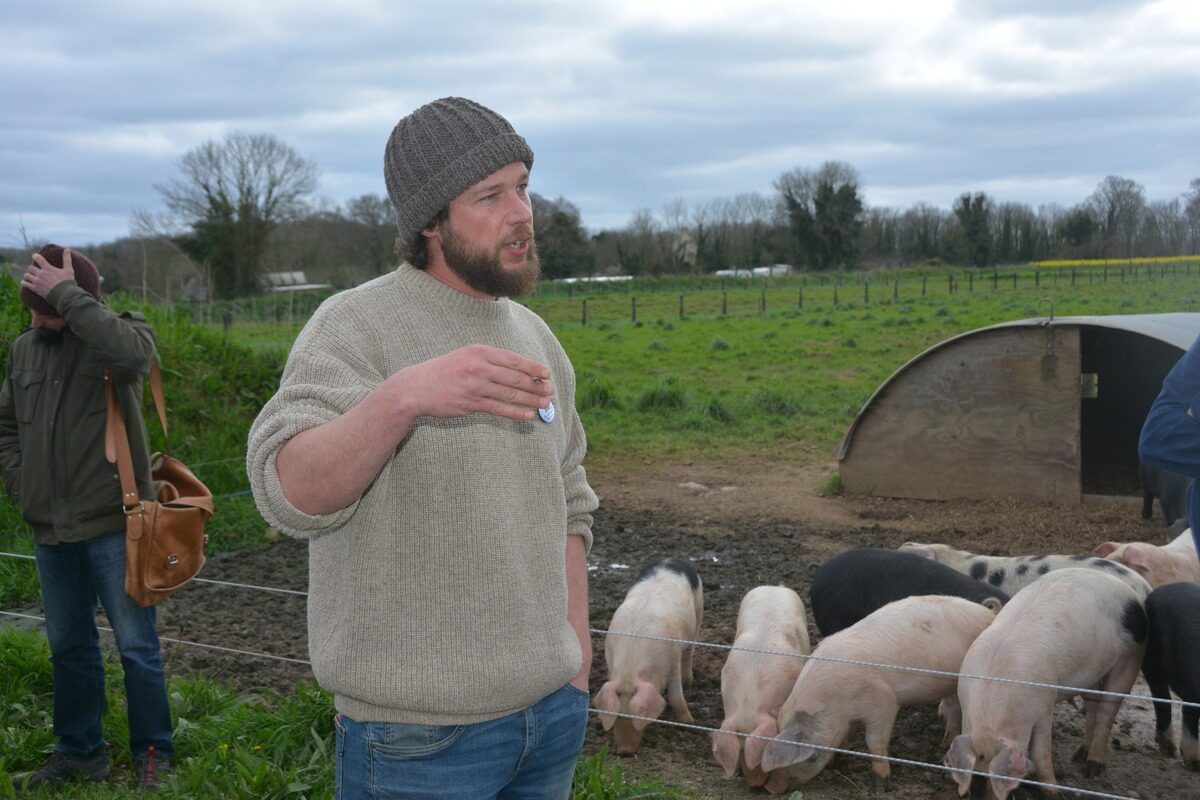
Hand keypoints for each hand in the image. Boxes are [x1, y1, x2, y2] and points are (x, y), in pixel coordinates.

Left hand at [21, 249, 77, 299]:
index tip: (34, 256)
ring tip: (29, 276)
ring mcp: (37, 281)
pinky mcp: (35, 289)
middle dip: (31, 268)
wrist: (65, 295)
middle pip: (30, 268)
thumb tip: (67, 249)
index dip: (35, 256)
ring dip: (27, 275)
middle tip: (33, 269)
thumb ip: (67, 259)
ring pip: (27, 275)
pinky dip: (24, 283)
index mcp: (48, 268)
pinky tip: (24, 282)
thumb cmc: (67, 282)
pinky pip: (26, 284)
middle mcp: (41, 274)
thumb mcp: (68, 270)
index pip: (38, 258)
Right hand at [393, 344, 554, 421]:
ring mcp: (475, 386)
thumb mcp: (466, 356)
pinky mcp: (471, 404)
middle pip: (515, 377)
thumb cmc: (445, 371)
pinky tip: (528, 415)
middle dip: (536, 385)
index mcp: (479, 351)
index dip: (533, 367)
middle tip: (551, 390)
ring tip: (545, 404)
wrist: (416, 387)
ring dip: (531, 400)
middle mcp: (478, 367)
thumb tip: (518, 370)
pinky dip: (516, 412)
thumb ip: (489, 360)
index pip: (513, 359)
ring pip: (510, 393)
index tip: (547, 374)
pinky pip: (499, 408)